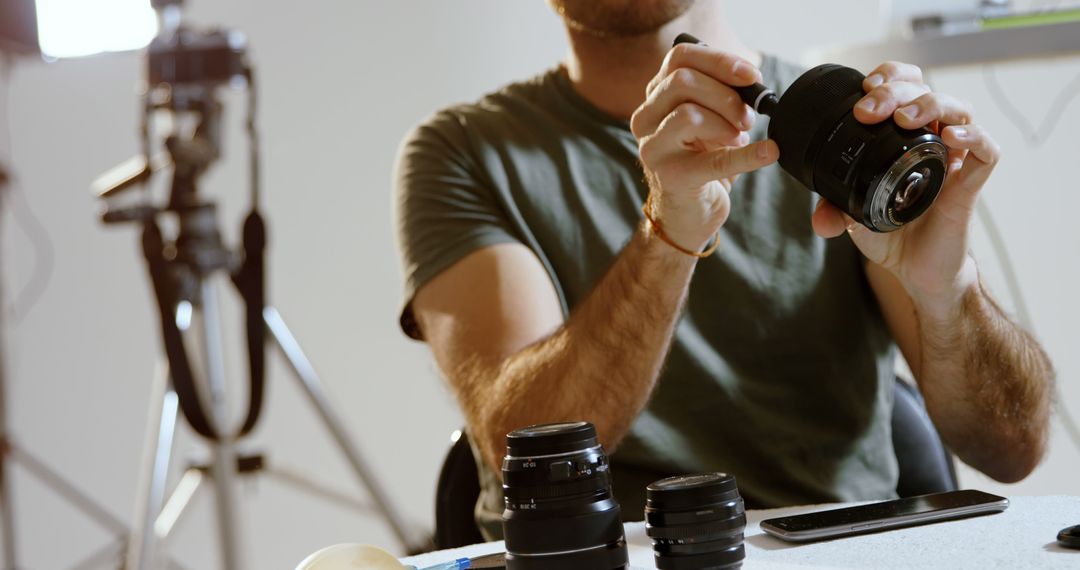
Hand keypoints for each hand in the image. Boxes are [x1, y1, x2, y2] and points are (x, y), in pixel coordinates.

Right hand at [630, 43, 778, 252]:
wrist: (685, 214)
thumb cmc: (699, 162)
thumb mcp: (706, 121)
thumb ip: (719, 96)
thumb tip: (752, 82)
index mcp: (655, 98)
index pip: (679, 58)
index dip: (719, 60)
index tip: (751, 75)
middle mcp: (645, 119)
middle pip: (682, 81)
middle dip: (726, 94)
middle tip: (748, 117)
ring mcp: (653, 149)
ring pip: (688, 114)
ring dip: (726, 122)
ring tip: (740, 138)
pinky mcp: (670, 177)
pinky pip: (713, 160)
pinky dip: (748, 155)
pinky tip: (768, 152)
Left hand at [811, 61, 998, 314]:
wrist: (917, 271)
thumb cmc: (894, 234)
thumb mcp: (855, 217)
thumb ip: (835, 209)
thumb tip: (820, 218)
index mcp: (904, 137)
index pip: (906, 87)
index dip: (890, 77)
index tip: (865, 86)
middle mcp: (932, 140)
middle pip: (926, 91)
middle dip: (896, 91)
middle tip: (868, 109)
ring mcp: (954, 159)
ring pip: (959, 110)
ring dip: (931, 104)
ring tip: (904, 118)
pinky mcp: (971, 183)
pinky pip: (986, 151)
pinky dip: (973, 137)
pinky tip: (951, 137)